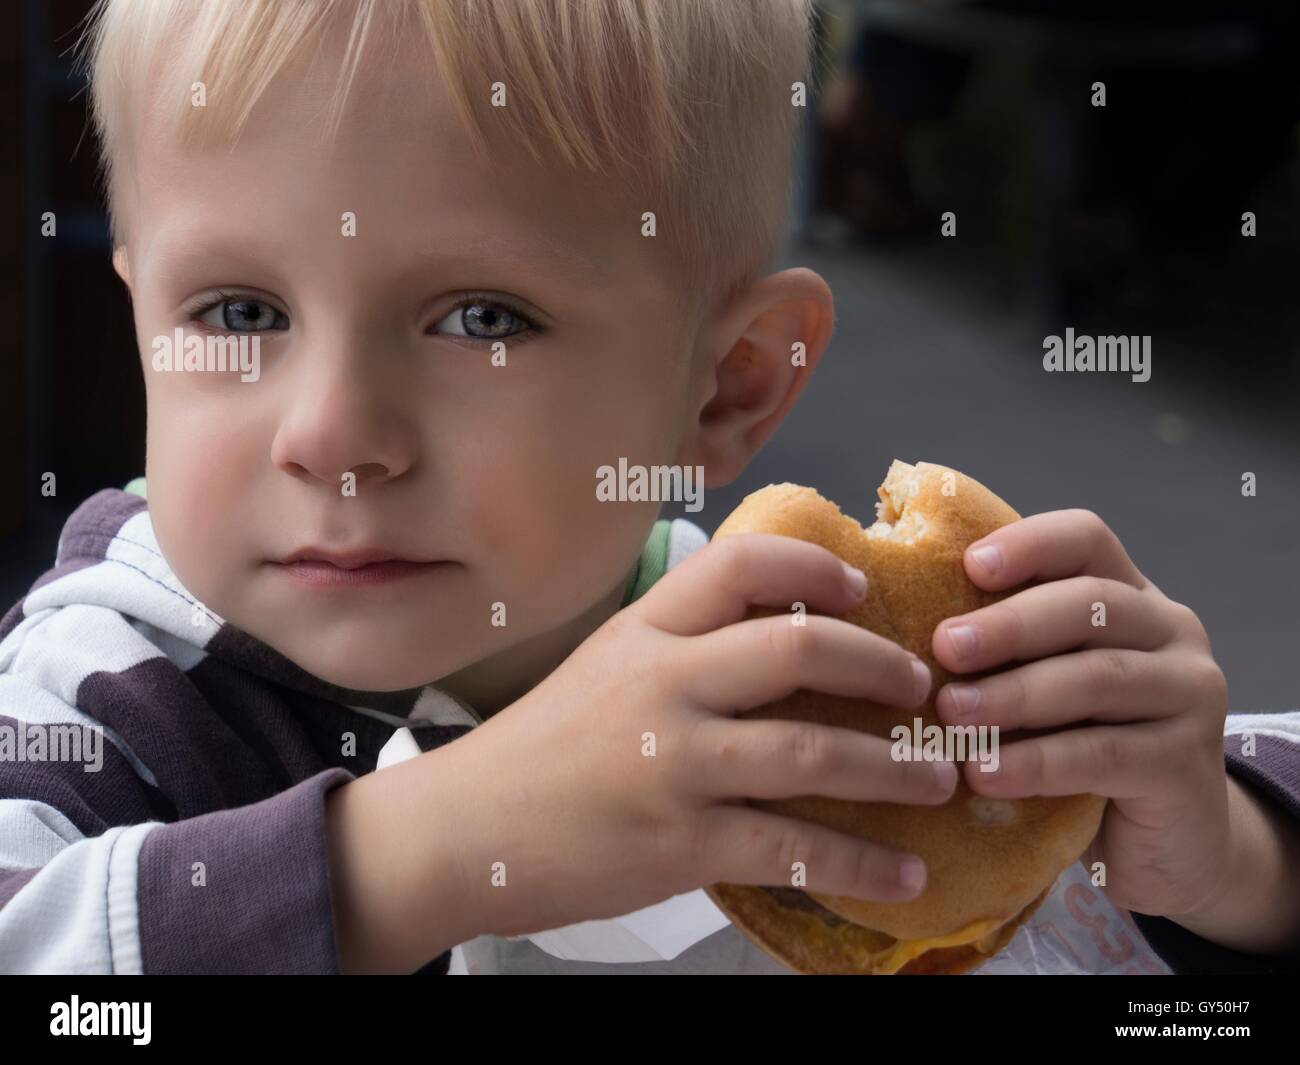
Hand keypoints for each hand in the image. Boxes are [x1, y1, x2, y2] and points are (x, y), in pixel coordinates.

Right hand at [448, 532, 958, 939]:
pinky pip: (794, 846)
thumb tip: (778, 638)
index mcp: (644, 631)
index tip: (861, 589)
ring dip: (895, 766)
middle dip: (882, 666)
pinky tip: (903, 873)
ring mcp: (673, 761)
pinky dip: (861, 862)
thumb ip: (679, 646)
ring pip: (812, 748)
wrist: (464, 830)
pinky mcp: (681, 840)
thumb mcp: (603, 668)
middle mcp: (663, 683)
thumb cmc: (539, 749)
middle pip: (799, 647)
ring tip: (940, 778)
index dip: (815, 567)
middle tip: (923, 688)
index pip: (740, 563)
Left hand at [929, 508, 1230, 921]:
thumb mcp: (1041, 689)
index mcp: (1130, 595)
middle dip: (1009, 625)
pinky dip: (1037, 762)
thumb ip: (999, 653)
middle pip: (1091, 603)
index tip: (969, 566)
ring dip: (1015, 694)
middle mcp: (1170, 632)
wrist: (1161, 850)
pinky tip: (985, 773)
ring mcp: (1190, 695)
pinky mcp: (1188, 765)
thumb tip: (894, 626)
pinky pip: (1105, 754)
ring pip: (1098, 677)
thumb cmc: (1077, 754)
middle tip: (943, 649)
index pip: (1087, 539)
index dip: (1029, 544)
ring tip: (951, 713)